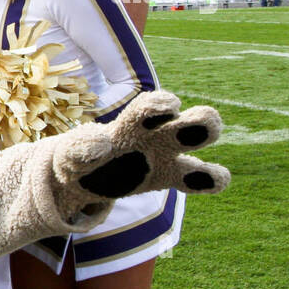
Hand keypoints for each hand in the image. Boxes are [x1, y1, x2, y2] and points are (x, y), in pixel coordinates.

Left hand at [53, 91, 229, 218]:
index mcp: (131, 123)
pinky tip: (216, 183)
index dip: (161, 105)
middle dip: (203, 119)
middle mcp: (156, 134)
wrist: (84, 178)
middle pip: (189, 119)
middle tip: (201, 124)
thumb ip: (83, 148)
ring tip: (211, 161)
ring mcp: (167, 155)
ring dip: (209, 145)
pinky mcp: (171, 176)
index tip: (170, 107)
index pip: (150, 107)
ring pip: (199, 141)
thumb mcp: (73, 154)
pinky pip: (200, 178)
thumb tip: (102, 146)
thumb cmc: (79, 157)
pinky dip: (210, 179)